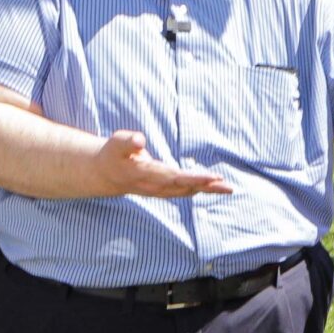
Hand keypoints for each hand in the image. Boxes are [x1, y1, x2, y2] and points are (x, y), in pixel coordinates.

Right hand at [89, 130, 231, 197]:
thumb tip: (140, 140)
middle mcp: (154, 186)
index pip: (174, 177)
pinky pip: (183, 192)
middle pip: (184, 188)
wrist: (105, 174)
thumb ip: (127, 141)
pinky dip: (198, 189)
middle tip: (228, 187)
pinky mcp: (162, 190)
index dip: (194, 178)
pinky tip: (212, 185)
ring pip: (186, 192)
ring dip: (206, 190)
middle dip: (206, 187)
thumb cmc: (113, 154)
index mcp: (145, 174)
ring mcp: (158, 191)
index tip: (212, 177)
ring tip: (227, 188)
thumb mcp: (115, 143)